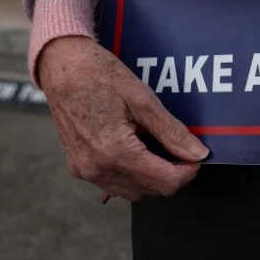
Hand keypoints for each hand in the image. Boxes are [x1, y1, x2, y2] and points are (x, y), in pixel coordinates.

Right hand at [38, 36, 207, 200]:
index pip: (163, 181)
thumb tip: (196, 153)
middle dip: (171, 173)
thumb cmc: (98, 75)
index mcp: (115, 151)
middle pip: (150, 190)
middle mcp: (97, 168)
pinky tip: (136, 148)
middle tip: (180, 148)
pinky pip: (113, 183)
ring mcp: (85, 171)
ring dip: (151, 176)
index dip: (187, 172)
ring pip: (132, 191)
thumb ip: (171, 131)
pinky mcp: (78, 167)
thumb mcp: (142, 99)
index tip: (197, 158)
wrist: (62, 67)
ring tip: (157, 146)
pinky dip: (131, 173)